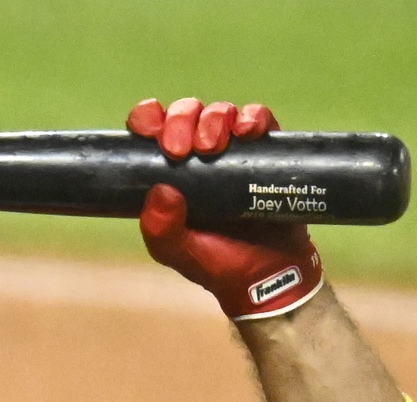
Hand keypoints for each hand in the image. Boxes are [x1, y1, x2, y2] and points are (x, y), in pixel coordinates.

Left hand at [127, 97, 321, 320]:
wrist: (268, 275)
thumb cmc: (217, 263)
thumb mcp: (177, 253)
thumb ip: (160, 229)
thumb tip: (161, 190)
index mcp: (169, 172)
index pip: (151, 129)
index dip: (148, 119)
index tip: (152, 134)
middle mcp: (199, 155)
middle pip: (185, 113)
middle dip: (181, 120)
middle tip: (183, 150)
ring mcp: (234, 151)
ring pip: (219, 112)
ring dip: (213, 119)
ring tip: (213, 147)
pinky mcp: (266, 151)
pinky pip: (259, 119)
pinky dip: (253, 117)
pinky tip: (248, 132)